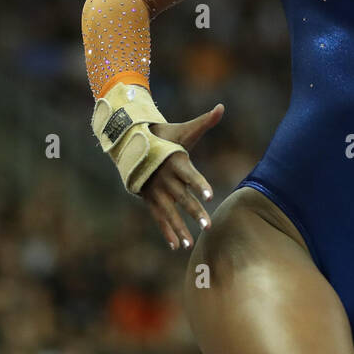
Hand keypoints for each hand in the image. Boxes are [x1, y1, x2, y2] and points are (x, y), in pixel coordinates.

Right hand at [139, 102, 223, 249]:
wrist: (132, 143)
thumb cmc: (165, 137)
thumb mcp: (184, 130)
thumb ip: (204, 122)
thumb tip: (221, 107)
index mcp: (176, 161)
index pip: (191, 174)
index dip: (200, 184)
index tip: (211, 195)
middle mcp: (166, 179)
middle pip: (183, 198)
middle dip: (194, 212)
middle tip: (208, 226)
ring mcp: (156, 190)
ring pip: (169, 212)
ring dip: (179, 228)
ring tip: (190, 244)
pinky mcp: (149, 198)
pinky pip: (158, 217)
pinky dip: (167, 231)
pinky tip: (176, 246)